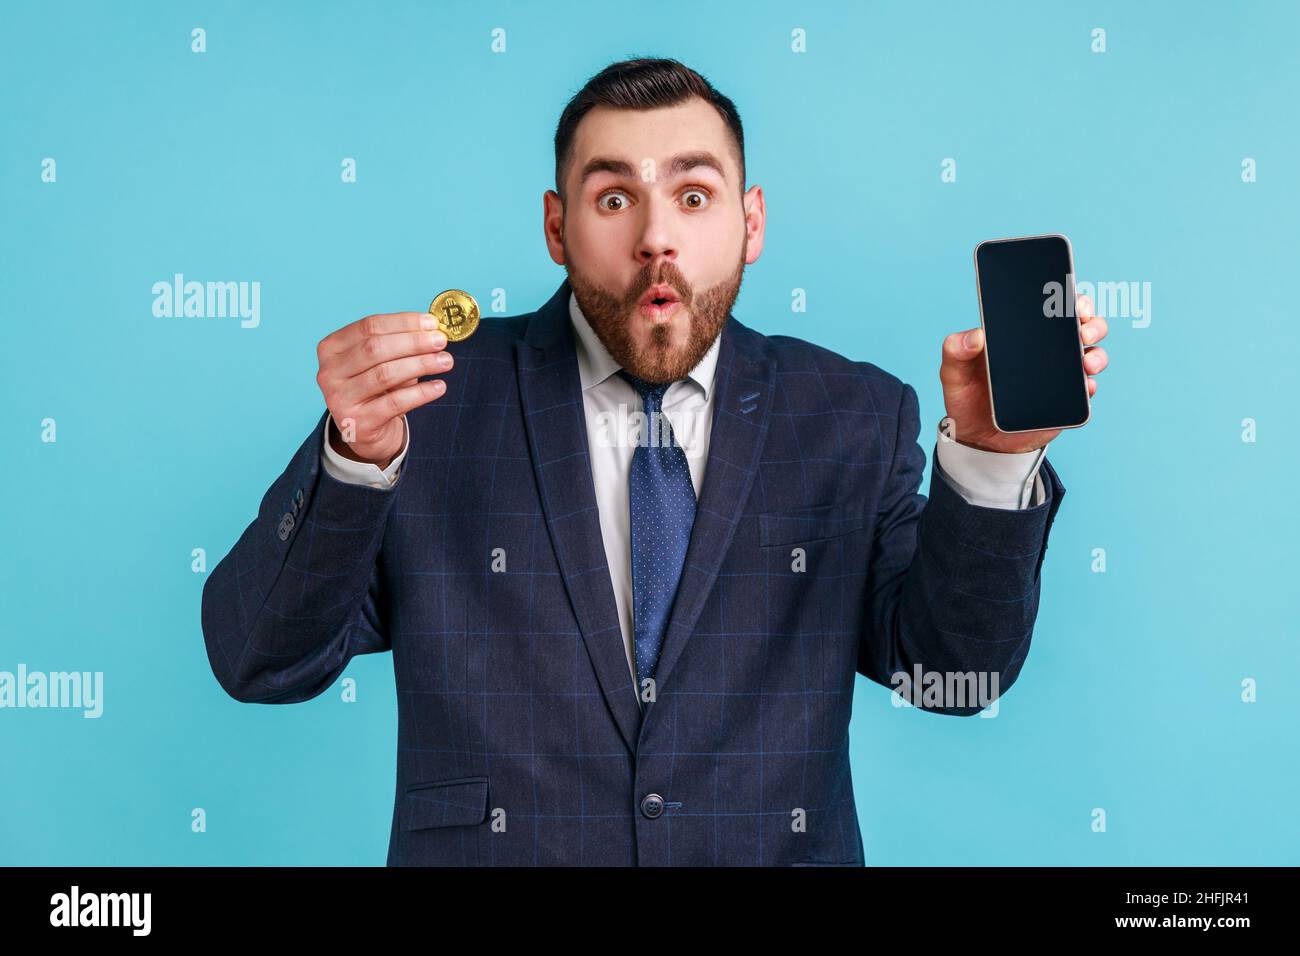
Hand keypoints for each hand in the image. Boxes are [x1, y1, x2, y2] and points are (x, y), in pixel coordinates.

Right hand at [315, 312, 453, 467]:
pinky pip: (395, 402)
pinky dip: (421, 393)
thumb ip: (399, 343)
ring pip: (385, 374)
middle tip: (441, 341)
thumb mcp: (380, 363)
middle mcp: (329, 373)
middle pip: (375, 348)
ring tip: (446, 361)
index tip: (432, 322)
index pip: (368, 326)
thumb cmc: (375, 389)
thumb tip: (432, 329)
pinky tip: (439, 386)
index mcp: (331, 348)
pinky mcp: (358, 422)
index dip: (403, 322)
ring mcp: (340, 399)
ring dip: (421, 364)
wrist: (365, 432)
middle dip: (413, 342)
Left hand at [939, 293, 1108, 452]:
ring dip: (1097, 355)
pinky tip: (1085, 386)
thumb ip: (955, 350)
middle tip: (1083, 330)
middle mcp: (1049, 351)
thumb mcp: (954, 372)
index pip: (1053, 309)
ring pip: (1093, 356)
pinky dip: (1090, 387)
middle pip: (1084, 327)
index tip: (1072, 300)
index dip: (1070, 299)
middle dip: (1092, 323)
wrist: (976, 437)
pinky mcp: (1066, 402)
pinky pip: (1087, 392)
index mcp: (1024, 335)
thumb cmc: (967, 397)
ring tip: (1086, 362)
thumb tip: (975, 336)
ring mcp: (1061, 376)